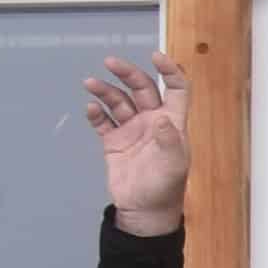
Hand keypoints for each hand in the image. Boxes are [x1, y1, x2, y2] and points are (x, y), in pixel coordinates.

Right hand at [79, 59, 193, 229]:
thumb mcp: (173, 165)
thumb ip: (168, 140)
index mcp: (173, 122)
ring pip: (118, 102)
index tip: (155, 56)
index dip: (169, 71)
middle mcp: (152, 121)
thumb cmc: (165, 188)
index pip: (176, 89)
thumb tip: (160, 118)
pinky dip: (96, 113)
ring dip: (105, 91)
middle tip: (110, 62)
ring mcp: (132, 130)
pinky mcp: (114, 142)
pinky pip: (103, 121)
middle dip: (128, 73)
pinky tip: (91, 108)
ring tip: (90, 83)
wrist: (144, 211)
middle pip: (142, 89)